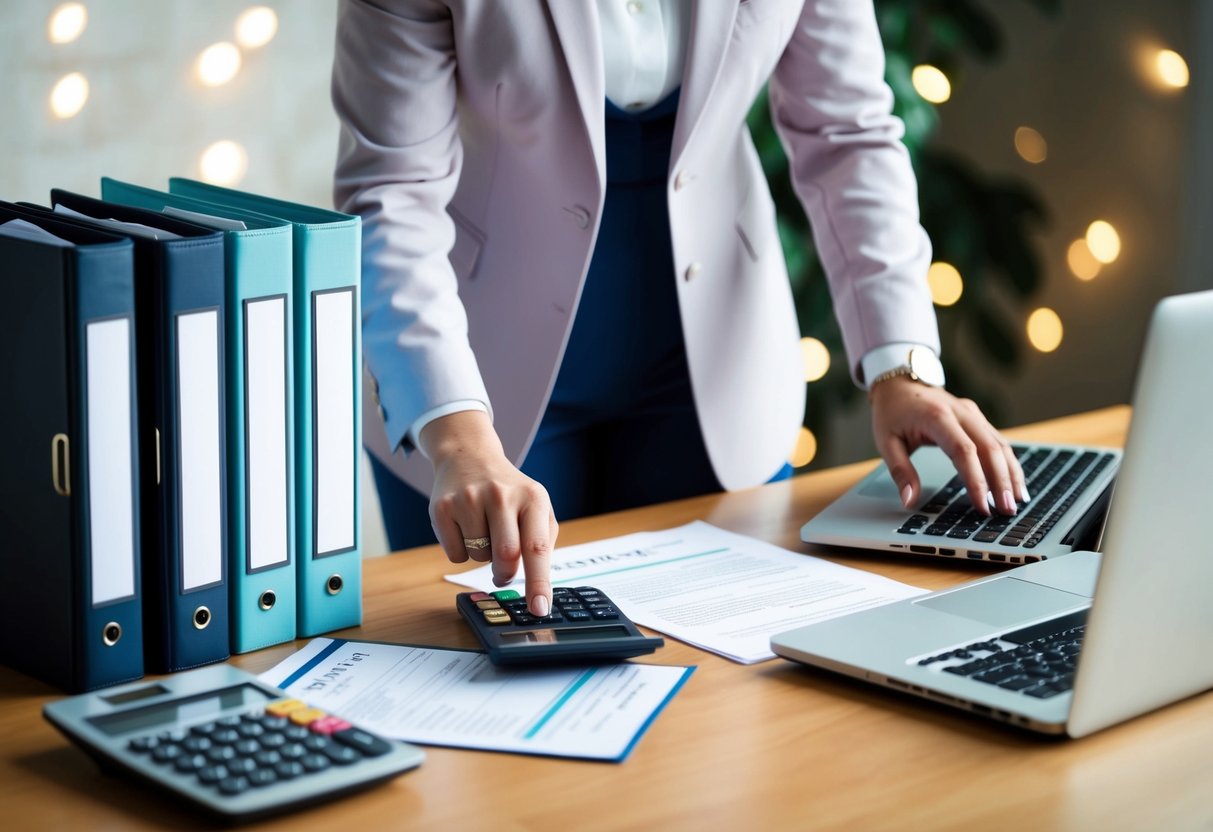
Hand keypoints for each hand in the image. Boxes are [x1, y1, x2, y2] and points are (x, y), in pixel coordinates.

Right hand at [418, 411, 557, 616]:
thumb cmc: (509, 492)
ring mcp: (469, 499)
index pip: (537, 548)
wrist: (468, 456)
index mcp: (532, 497)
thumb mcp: (535, 506)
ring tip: (484, 529)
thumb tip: (539, 587)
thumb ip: (542, 542)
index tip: (540, 609)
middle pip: (506, 558)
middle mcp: (501, 495)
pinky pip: (456, 555)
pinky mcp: (442, 508)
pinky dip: (462, 551)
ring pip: (479, 557)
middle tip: (504, 574)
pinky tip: (465, 526)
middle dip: (506, 575)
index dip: (539, 583)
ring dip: (484, 556)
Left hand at [869, 377, 1027, 515]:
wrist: (900, 383)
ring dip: (1011, 473)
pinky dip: (1009, 463)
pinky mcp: (978, 418)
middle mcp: (961, 413)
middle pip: (990, 448)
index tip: (982, 506)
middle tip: (1007, 510)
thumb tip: (909, 501)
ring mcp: (973, 414)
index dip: (976, 480)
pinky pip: (998, 441)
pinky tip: (1015, 482)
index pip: (963, 451)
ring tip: (1018, 501)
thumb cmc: (892, 413)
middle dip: (1001, 481)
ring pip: (1000, 444)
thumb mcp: (885, 441)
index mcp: (937, 417)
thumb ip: (900, 471)